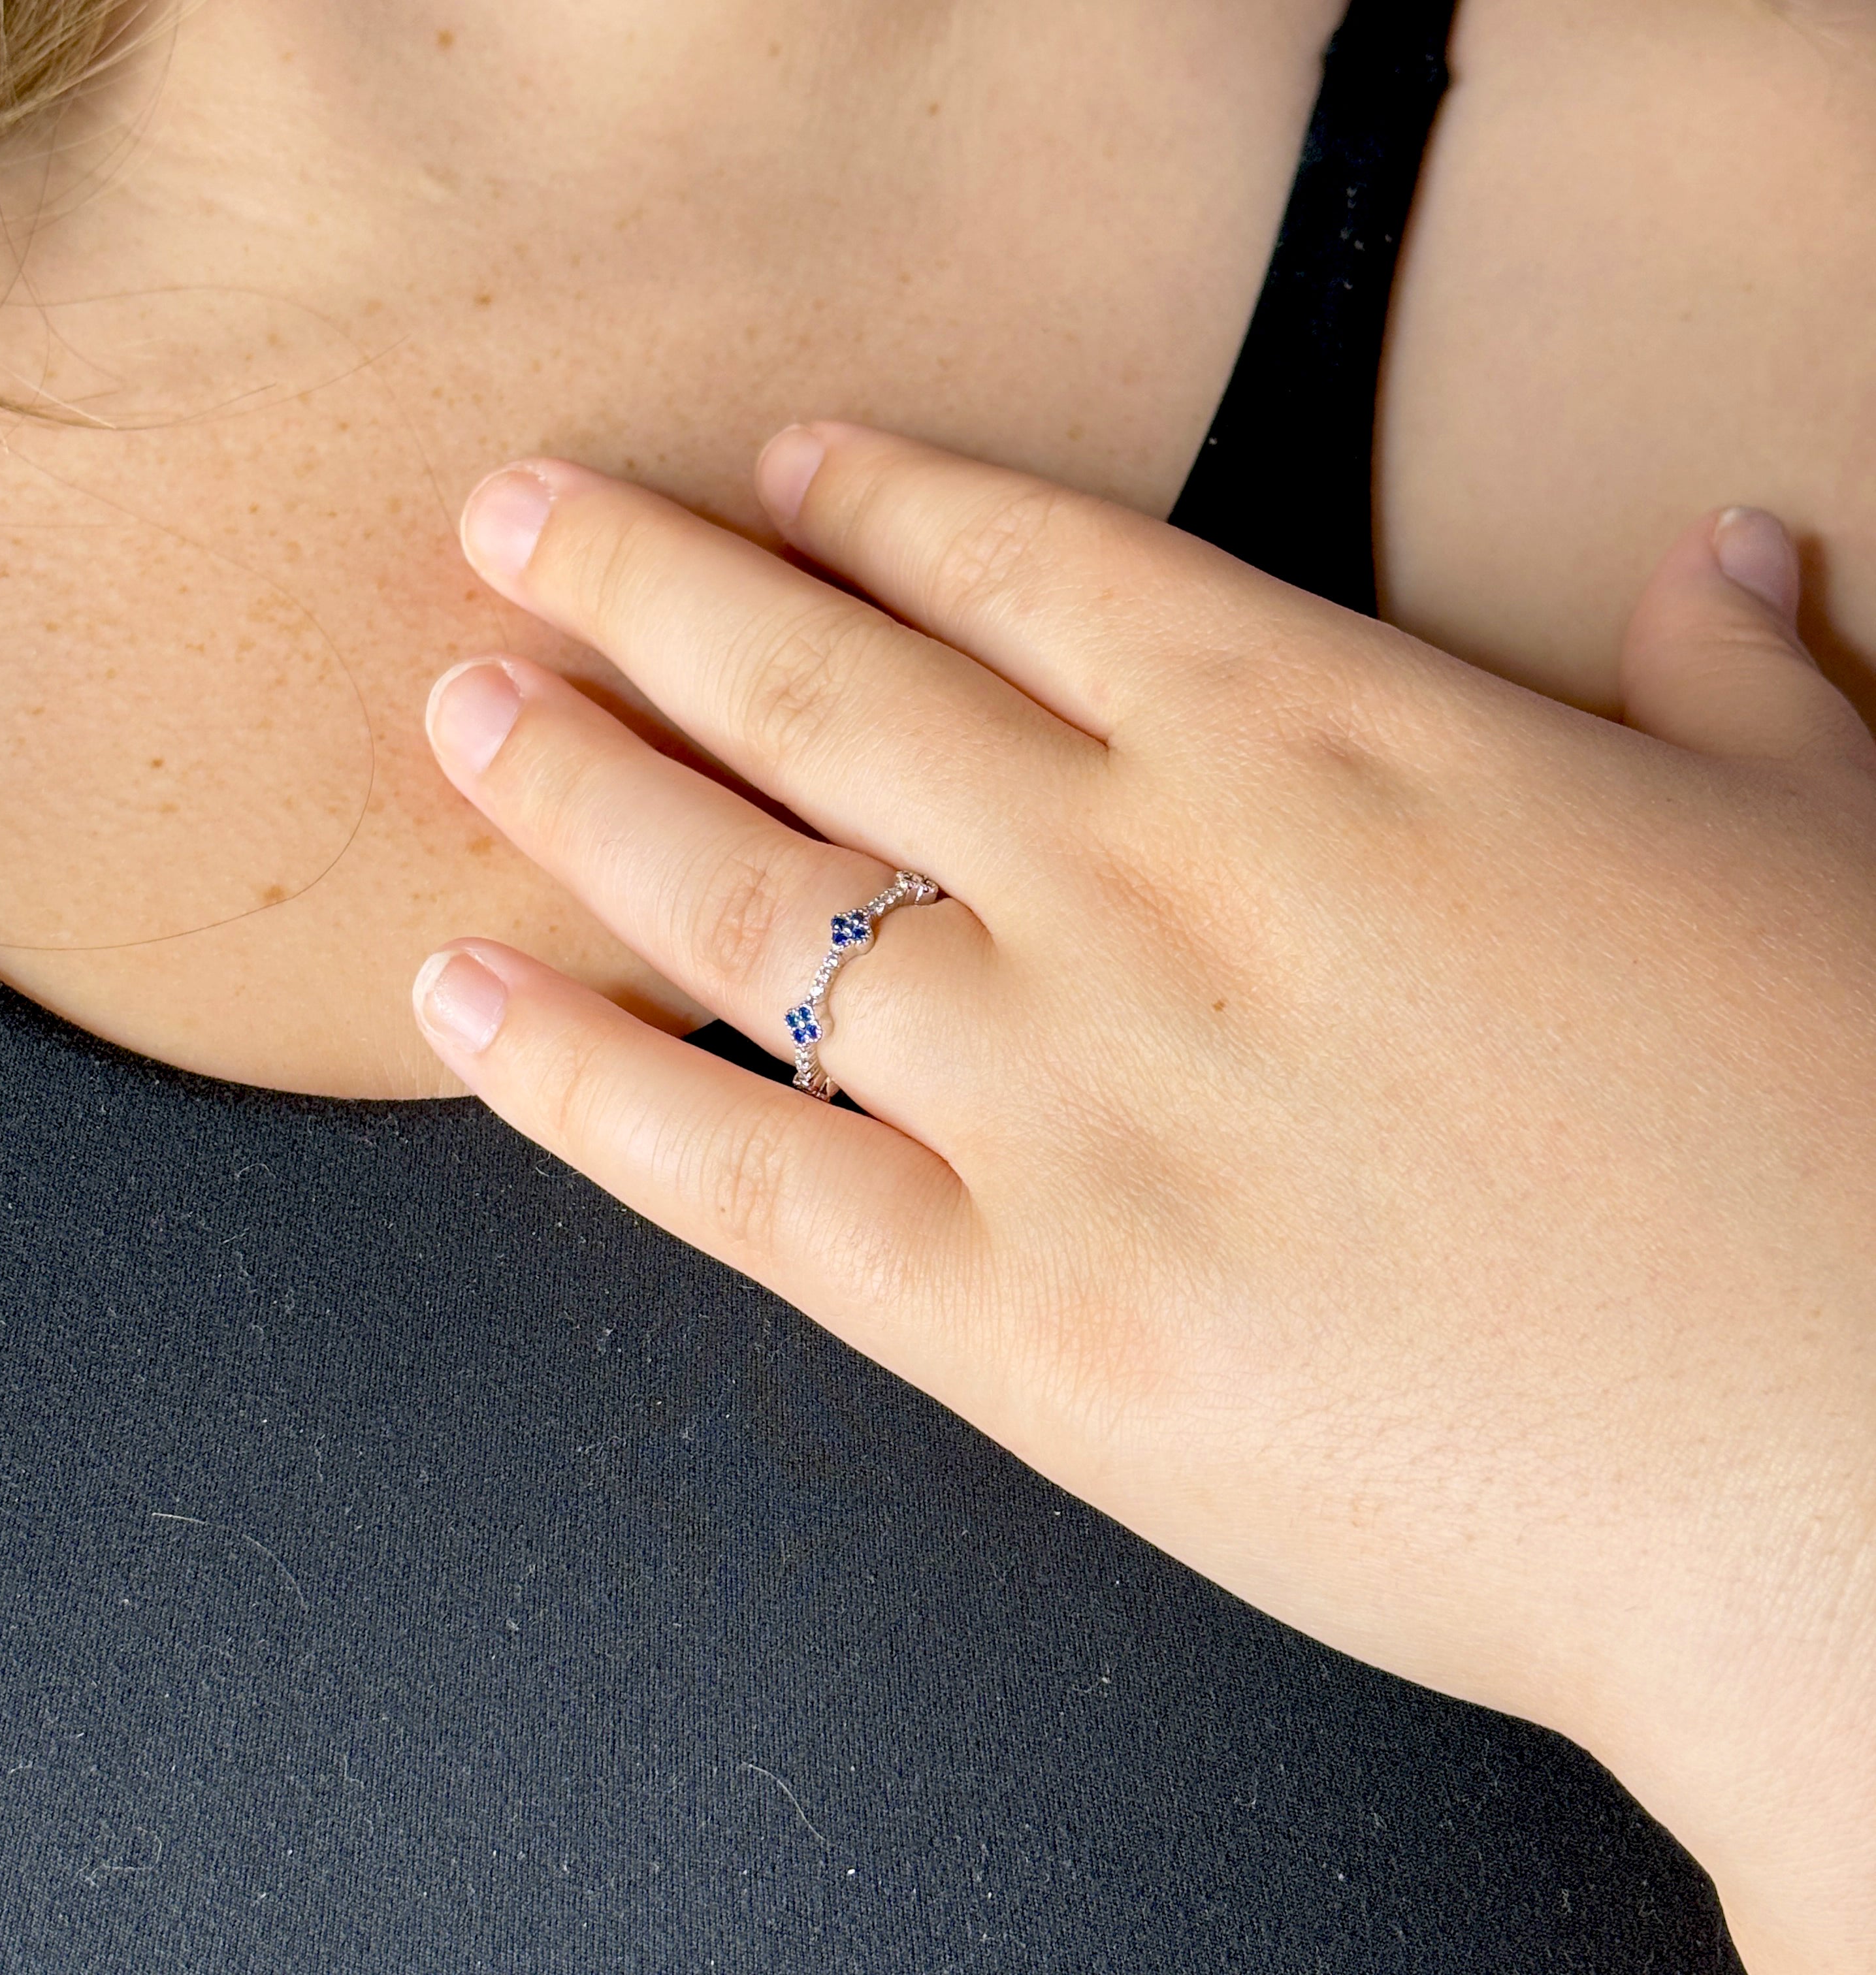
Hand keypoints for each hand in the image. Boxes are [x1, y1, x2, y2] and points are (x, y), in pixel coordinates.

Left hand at [413, 426, 1875, 1971]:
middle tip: (514, 526)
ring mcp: (1056, 1094)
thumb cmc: (1854, 1150)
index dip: (878, 501)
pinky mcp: (1009, 1314)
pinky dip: (569, 1082)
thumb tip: (1739, 558)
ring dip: (568, 783)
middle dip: (645, 584)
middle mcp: (1146, 879)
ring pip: (735, 897)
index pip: (1031, 563)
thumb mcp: (1819, 845)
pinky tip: (460, 1000)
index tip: (775, 474)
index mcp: (1328, 737)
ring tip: (460, 705)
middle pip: (819, 683)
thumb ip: (1729, 686)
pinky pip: (727, 1168)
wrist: (1849, 1472)